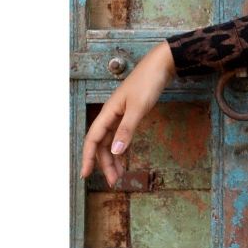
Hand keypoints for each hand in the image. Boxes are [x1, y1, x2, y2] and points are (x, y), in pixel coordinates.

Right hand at [80, 42, 176, 186]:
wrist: (162, 65)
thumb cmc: (148, 83)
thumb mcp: (138, 108)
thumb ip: (126, 130)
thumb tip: (114, 152)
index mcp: (108, 112)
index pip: (92, 139)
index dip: (88, 157)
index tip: (85, 175)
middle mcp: (111, 114)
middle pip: (102, 143)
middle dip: (104, 163)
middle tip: (114, 182)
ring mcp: (120, 114)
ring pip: (111, 140)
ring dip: (113, 158)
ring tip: (119, 175)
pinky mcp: (130, 113)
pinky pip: (120, 134)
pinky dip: (121, 148)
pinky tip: (123, 157)